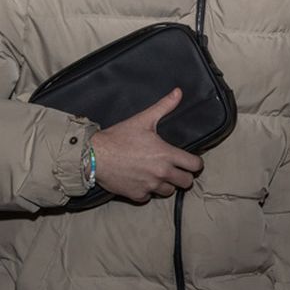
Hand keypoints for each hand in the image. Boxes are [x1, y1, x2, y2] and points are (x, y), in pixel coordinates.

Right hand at [87, 88, 202, 202]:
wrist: (94, 155)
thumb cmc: (119, 137)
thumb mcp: (143, 119)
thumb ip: (164, 106)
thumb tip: (178, 92)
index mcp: (166, 155)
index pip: (195, 165)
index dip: (195, 163)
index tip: (190, 161)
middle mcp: (161, 173)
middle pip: (187, 182)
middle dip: (184, 175)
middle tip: (177, 169)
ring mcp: (149, 186)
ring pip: (169, 192)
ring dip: (167, 184)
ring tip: (159, 174)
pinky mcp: (136, 195)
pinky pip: (149, 197)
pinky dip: (148, 191)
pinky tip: (143, 181)